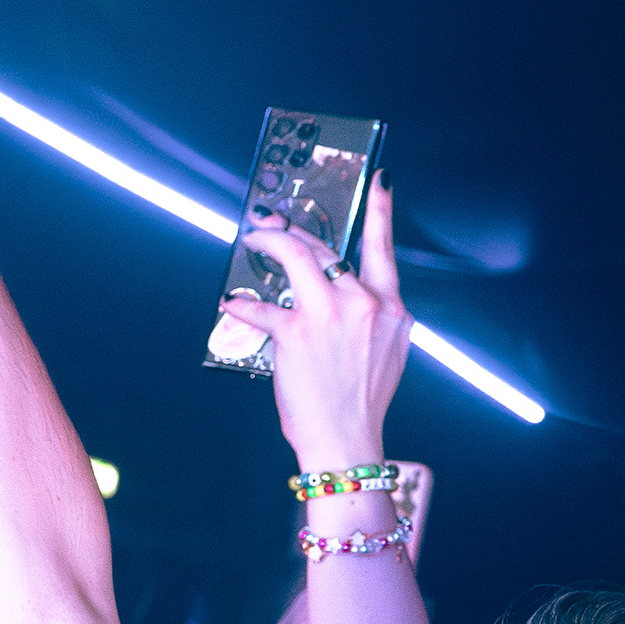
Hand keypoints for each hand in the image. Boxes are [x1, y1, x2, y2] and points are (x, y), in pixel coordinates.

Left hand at [222, 186, 411, 477]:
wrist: (346, 443)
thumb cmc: (359, 404)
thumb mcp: (385, 354)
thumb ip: (371, 317)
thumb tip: (340, 293)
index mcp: (391, 310)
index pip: (385, 250)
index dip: (382, 211)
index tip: (380, 180)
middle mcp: (366, 305)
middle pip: (326, 249)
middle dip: (294, 230)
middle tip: (273, 223)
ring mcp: (331, 316)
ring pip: (296, 256)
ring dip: (269, 243)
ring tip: (254, 241)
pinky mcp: (297, 333)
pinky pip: (262, 307)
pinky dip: (243, 305)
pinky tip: (233, 304)